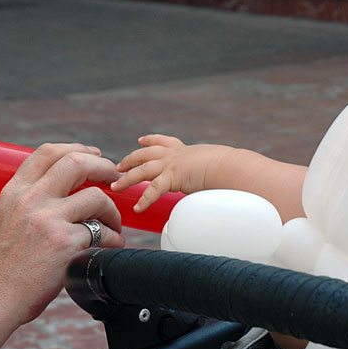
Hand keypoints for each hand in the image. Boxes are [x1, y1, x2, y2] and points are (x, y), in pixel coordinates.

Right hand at [0, 143, 124, 324]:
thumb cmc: (5, 264)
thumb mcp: (8, 217)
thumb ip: (32, 198)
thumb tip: (68, 185)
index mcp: (14, 190)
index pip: (48, 152)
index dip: (77, 149)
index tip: (94, 155)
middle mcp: (29, 199)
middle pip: (76, 163)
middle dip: (103, 167)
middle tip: (115, 178)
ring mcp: (47, 219)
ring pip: (96, 198)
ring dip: (113, 211)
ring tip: (113, 226)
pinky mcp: (64, 242)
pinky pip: (102, 232)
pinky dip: (113, 238)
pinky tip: (111, 246)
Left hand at [112, 135, 232, 212]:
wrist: (231, 166)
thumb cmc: (229, 169)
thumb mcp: (213, 168)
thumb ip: (206, 174)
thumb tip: (215, 183)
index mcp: (185, 150)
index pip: (163, 141)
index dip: (150, 140)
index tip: (140, 140)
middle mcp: (176, 154)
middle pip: (145, 154)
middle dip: (130, 159)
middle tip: (118, 166)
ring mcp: (172, 164)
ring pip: (142, 170)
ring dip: (127, 179)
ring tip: (116, 188)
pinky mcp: (173, 176)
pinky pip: (153, 190)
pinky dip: (144, 199)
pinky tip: (137, 208)